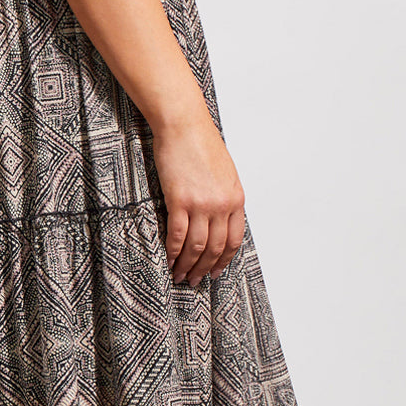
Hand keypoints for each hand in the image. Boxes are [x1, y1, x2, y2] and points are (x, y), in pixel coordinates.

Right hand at [151, 109, 245, 285]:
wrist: (184, 124)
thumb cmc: (200, 143)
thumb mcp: (224, 173)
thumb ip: (223, 198)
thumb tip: (216, 220)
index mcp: (236, 198)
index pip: (234, 239)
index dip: (224, 260)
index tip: (216, 272)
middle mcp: (222, 204)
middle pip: (215, 247)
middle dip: (205, 268)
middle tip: (194, 280)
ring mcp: (202, 203)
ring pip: (197, 246)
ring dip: (188, 265)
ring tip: (179, 275)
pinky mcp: (180, 200)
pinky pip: (178, 234)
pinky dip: (173, 251)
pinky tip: (169, 259)